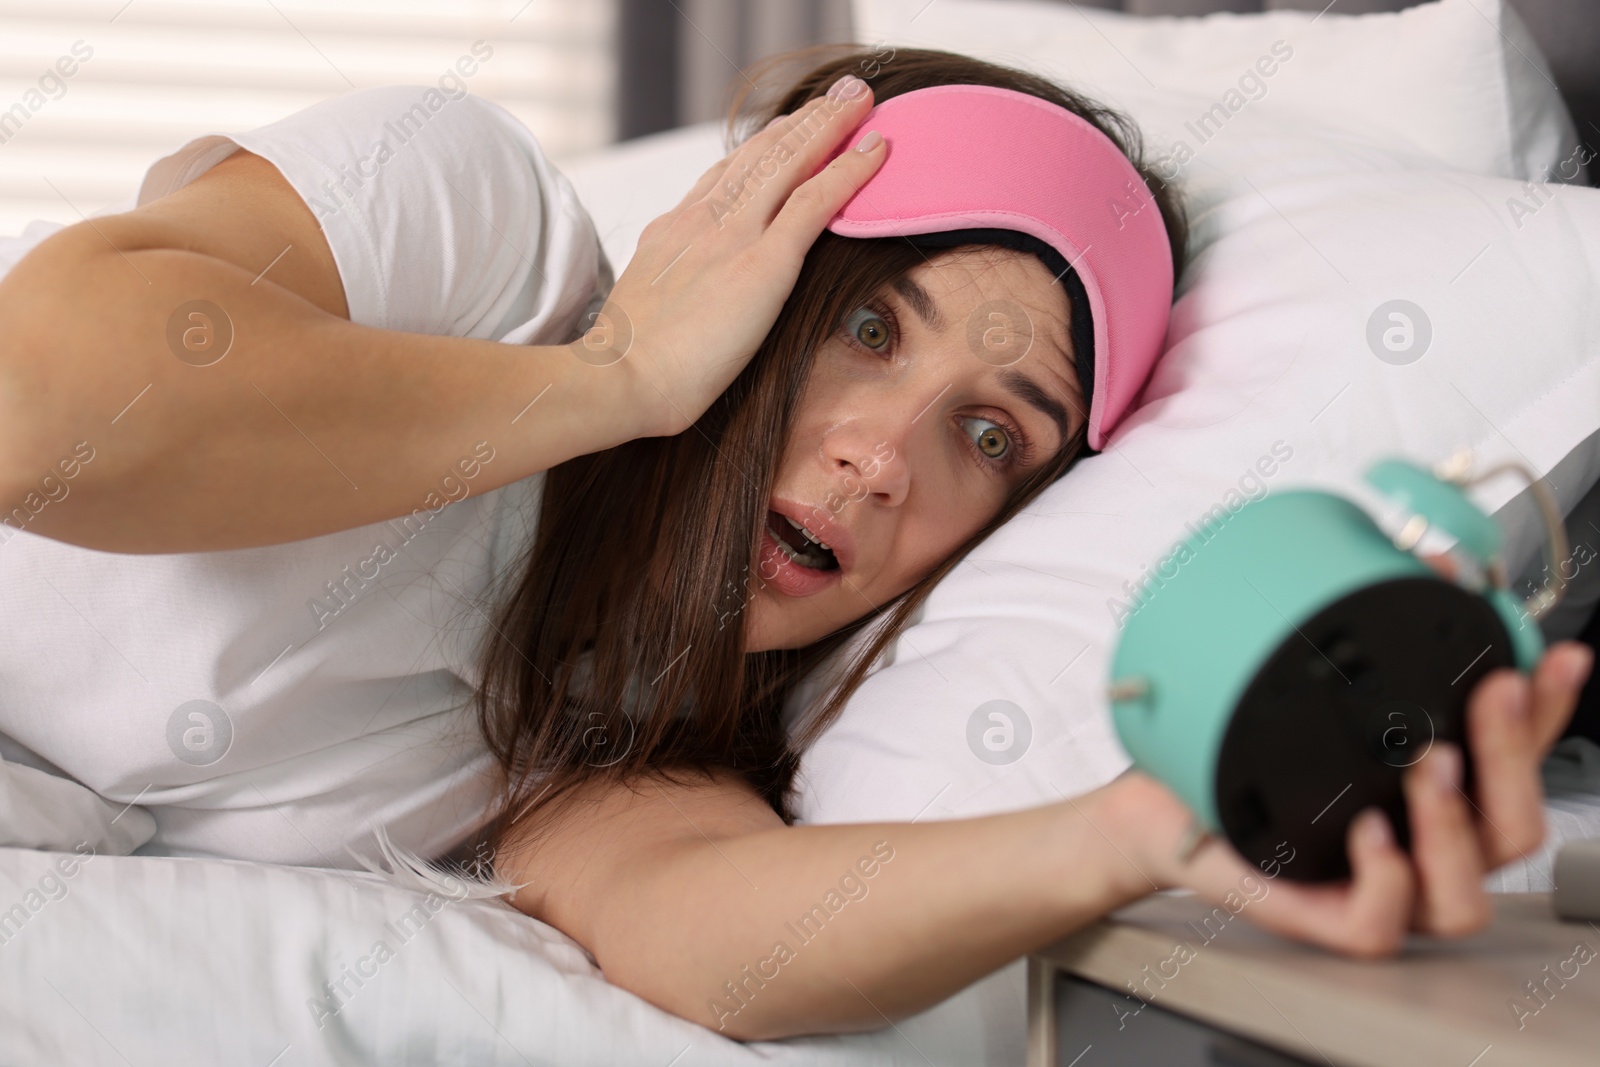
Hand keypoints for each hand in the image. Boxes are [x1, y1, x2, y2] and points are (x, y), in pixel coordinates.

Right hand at [580, 75, 886, 438]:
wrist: (619, 378)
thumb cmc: (625, 369)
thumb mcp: (642, 312)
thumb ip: (669, 292)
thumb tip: (684, 303)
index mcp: (671, 231)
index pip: (722, 176)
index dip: (760, 148)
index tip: (785, 129)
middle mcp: (702, 219)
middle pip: (759, 154)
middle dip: (801, 121)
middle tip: (835, 96)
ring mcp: (733, 235)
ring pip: (790, 161)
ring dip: (829, 124)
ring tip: (859, 99)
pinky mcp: (763, 262)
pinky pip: (816, 201)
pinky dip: (849, 169)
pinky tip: (876, 149)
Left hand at [1102, 638, 1592, 956]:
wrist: (1158, 802)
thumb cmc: (1235, 753)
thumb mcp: (1306, 687)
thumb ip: (1370, 638)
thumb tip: (1426, 567)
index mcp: (1432, 792)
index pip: (1517, 760)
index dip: (1547, 712)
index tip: (1555, 657)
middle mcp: (1420, 846)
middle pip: (1514, 827)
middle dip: (1512, 755)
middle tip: (1490, 692)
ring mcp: (1377, 888)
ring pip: (1463, 896)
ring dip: (1457, 826)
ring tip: (1428, 766)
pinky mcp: (1323, 917)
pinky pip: (1380, 925)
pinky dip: (1385, 879)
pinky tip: (1369, 831)